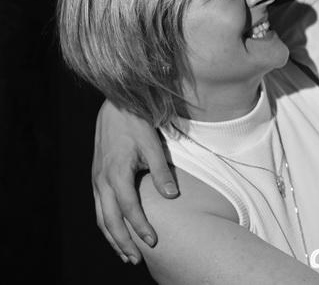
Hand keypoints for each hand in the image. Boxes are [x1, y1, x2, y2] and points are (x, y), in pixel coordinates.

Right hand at [92, 99, 177, 263]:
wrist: (115, 108)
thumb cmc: (136, 125)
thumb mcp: (152, 145)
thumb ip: (161, 171)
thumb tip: (172, 196)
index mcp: (116, 173)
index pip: (129, 209)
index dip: (141, 227)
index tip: (154, 242)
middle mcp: (102, 180)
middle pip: (110, 220)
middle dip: (123, 242)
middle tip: (137, 260)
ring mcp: (97, 181)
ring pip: (101, 217)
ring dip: (113, 238)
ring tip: (127, 255)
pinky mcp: (97, 179)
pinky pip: (99, 208)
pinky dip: (107, 225)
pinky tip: (117, 233)